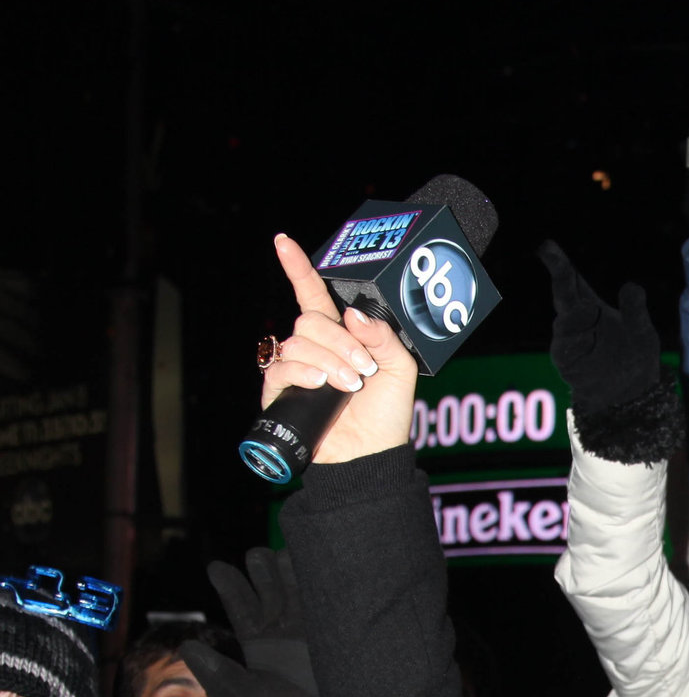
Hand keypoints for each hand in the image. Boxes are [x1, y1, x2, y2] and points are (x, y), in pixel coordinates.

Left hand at [181, 547, 325, 696]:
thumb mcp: (241, 693)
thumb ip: (216, 671)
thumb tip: (185, 648)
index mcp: (257, 643)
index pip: (242, 606)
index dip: (230, 585)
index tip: (218, 568)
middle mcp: (281, 634)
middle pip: (270, 592)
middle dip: (263, 572)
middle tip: (257, 556)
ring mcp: (307, 634)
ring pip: (296, 593)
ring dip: (289, 572)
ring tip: (282, 554)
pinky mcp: (329, 637)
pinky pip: (322, 606)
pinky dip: (319, 586)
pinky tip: (313, 566)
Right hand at [262, 234, 416, 463]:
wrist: (371, 454)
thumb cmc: (385, 414)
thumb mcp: (399, 369)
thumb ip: (383, 337)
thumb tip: (352, 315)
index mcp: (340, 336)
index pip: (313, 296)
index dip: (298, 269)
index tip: (284, 241)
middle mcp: (314, 348)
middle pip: (310, 319)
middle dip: (341, 342)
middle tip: (363, 369)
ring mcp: (296, 368)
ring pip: (300, 341)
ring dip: (330, 361)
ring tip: (350, 385)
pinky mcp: (281, 390)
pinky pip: (283, 366)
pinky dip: (305, 372)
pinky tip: (323, 384)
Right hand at [538, 240, 660, 419]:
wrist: (632, 396)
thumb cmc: (635, 358)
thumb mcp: (643, 332)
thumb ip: (636, 311)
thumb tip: (631, 286)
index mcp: (590, 306)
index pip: (572, 281)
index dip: (559, 263)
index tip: (546, 245)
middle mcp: (575, 321)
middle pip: (561, 295)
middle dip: (558, 276)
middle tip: (554, 256)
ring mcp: (567, 342)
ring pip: (563, 322)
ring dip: (576, 315)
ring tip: (592, 312)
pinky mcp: (566, 363)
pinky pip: (564, 349)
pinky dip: (575, 341)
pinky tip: (588, 338)